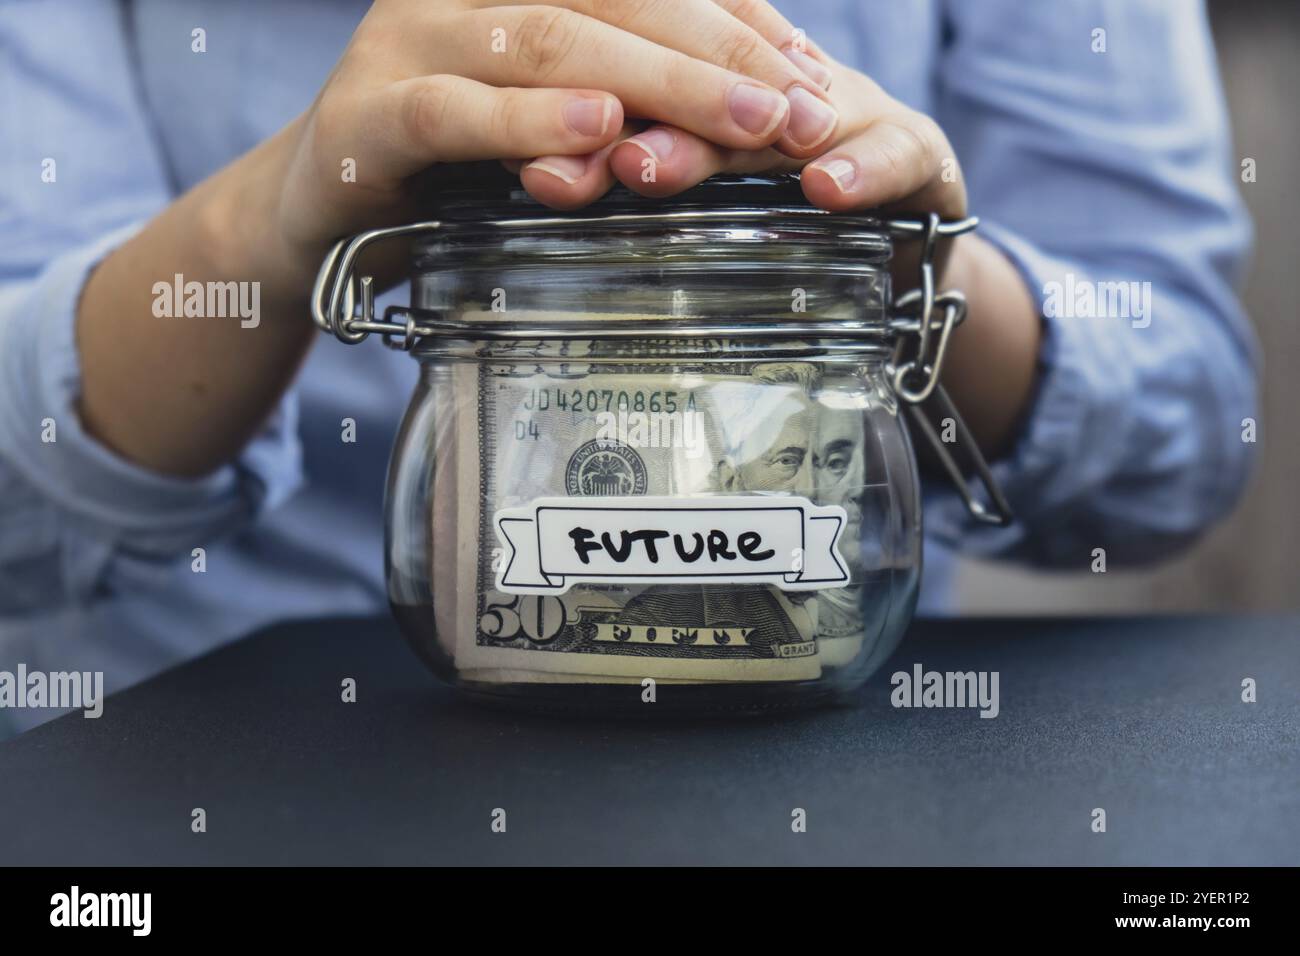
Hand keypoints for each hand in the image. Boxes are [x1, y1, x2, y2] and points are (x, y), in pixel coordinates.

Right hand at [252, 0, 839, 283]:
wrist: (321, 208)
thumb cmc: (455, 162)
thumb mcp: (549, 119)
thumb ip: (626, 101)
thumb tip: (750, 106)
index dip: (735, 19)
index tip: (809, 74)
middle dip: (717, 56)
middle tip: (799, 111)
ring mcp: (407, 39)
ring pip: (546, 40)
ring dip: (653, 83)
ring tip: (738, 122)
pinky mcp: (367, 112)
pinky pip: (455, 112)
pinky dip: (529, 123)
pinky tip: (597, 133)